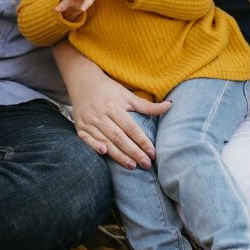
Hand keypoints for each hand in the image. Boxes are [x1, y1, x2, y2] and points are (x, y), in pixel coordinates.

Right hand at [57, 54, 170, 168]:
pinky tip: (103, 154)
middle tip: (146, 164)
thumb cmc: (110, 90)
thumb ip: (147, 106)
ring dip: (118, 155)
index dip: (142, 141)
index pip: (131, 128)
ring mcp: (89, 122)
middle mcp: (101, 116)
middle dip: (133, 152)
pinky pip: (86, 139)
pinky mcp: (79, 127)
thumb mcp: (128, 96)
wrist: (83, 82)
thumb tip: (170, 105)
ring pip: (105, 141)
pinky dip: (94, 146)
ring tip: (131, 166)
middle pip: (119, 137)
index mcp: (114, 108)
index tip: (153, 153)